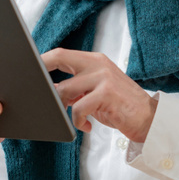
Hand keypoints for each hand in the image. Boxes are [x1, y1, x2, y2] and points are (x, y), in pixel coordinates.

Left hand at [43, 48, 157, 142]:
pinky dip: (78, 121)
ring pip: (65, 89)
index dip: (44, 60)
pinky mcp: (107, 93)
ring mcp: (103, 77)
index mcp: (95, 60)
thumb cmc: (119, 107)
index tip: (30, 70)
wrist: (149, 119)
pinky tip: (87, 126)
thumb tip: (50, 90)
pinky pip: (78, 108)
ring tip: (76, 119)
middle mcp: (99, 64)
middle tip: (37, 92)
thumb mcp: (95, 93)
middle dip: (43, 73)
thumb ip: (76, 88)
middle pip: (60, 58)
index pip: (62, 53)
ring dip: (63, 108)